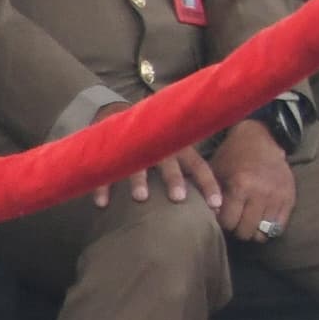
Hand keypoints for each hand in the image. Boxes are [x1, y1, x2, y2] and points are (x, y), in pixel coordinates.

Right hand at [96, 144, 222, 213]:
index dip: (209, 185)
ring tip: (141, 198)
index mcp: (181, 149)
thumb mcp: (177, 154)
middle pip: (170, 164)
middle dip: (175, 180)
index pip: (199, 167)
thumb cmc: (158, 145)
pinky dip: (104, 186)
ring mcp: (135, 149)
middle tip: (179, 198)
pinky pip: (107, 169)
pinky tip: (102, 203)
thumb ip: (190, 175)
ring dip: (140, 181)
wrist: (122, 112)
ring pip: (138, 165)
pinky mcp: (112, 151)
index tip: (216, 206)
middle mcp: (161, 148)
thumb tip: (215, 207)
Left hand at [209, 119, 297, 243]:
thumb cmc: (233, 157)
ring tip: (248, 221)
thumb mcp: (216, 172)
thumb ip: (212, 196)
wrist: (261, 140)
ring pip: (263, 232)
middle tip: (235, 220)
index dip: (222, 222)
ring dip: (253, 230)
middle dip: (237, 229)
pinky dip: (269, 228)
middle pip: (246, 231)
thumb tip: (213, 218)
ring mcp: (278, 196)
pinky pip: (279, 226)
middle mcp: (261, 193)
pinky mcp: (290, 197)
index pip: (229, 222)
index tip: (222, 216)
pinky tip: (262, 220)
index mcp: (241, 186)